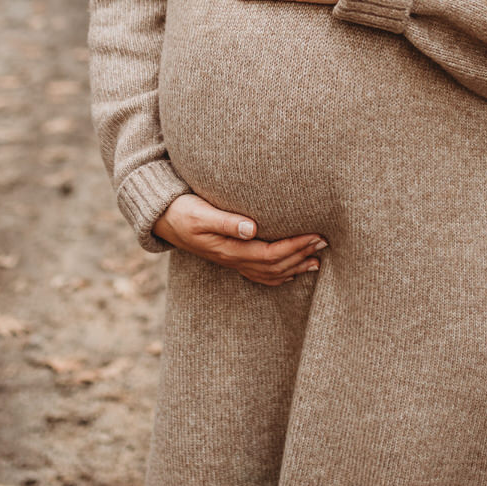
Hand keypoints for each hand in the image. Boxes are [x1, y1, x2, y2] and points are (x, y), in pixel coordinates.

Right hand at [152, 192, 326, 286]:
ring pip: (270, 272)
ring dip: (295, 265)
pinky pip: (258, 273)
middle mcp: (233, 259)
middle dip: (302, 254)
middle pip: (275, 264)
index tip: (315, 235)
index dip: (296, 247)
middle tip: (324, 241)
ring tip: (317, 259)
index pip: (271, 254)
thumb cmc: (181, 211)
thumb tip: (252, 228)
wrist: (161, 219)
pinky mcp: (230, 257)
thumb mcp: (200, 213)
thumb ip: (226, 221)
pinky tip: (291, 272)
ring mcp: (232, 261)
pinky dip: (278, 274)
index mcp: (230, 249)